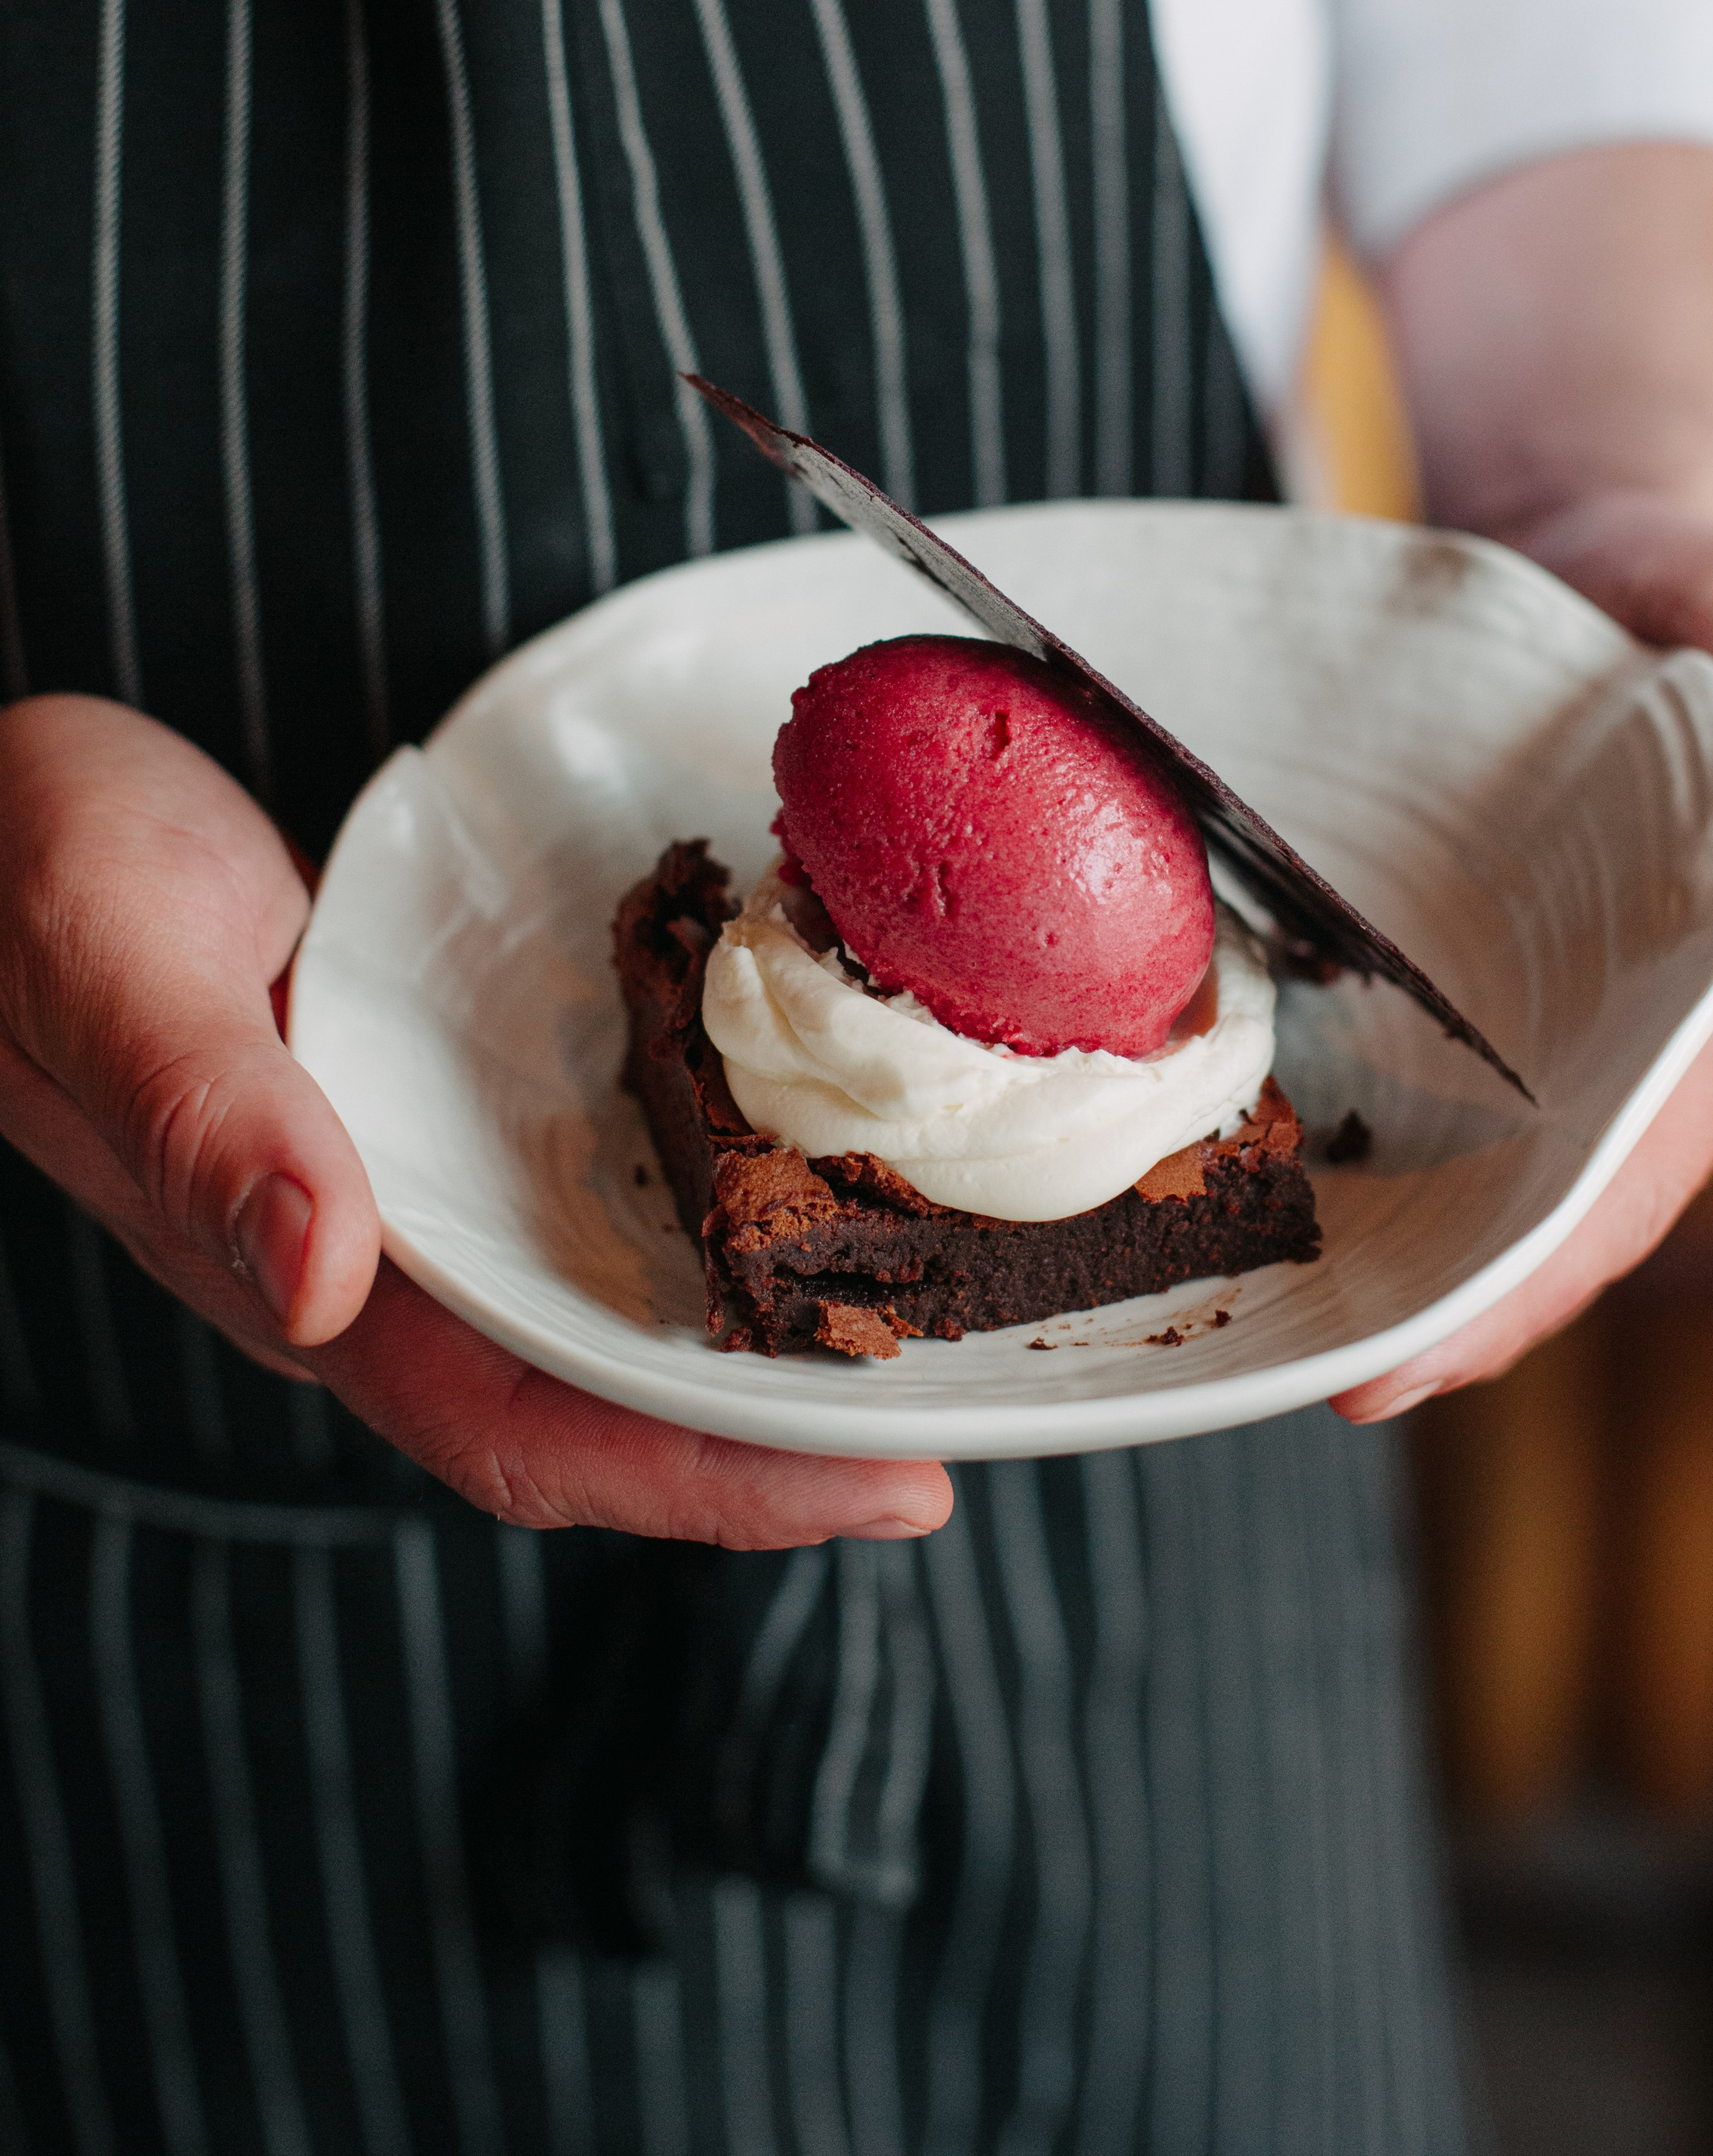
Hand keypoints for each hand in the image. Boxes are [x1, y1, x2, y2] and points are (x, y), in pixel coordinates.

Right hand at [0, 695, 950, 1543]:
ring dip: (763, 1334)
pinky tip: (793, 1170)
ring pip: (607, 1308)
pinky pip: (586, 1195)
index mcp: (302, 1267)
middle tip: (975, 1410)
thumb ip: (209, 1108)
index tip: (890, 1484)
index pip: (530, 1433)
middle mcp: (374, 1260)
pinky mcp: (428, 1107)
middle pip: (605, 1403)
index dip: (711, 1481)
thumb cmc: (26, 873)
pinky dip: (703, 1208)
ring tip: (934, 1317)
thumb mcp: (113, 951)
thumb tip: (325, 1274)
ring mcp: (406, 1191)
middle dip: (783, 1439)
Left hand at [1332, 493, 1712, 1424]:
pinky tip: (1243, 1184)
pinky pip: (1416, 1101)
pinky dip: (1344, 1154)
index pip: (1625, 1183)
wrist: (1598, 550)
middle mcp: (1641, 1044)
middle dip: (1431, 1311)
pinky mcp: (1475, 992)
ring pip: (1470, 1182)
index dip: (1522, 1288)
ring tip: (1245, 1320)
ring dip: (1376, 1256)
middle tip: (1300, 1377)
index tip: (1405, 1367)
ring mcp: (1554, 1030)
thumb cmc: (1684, 594)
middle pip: (1534, 1219)